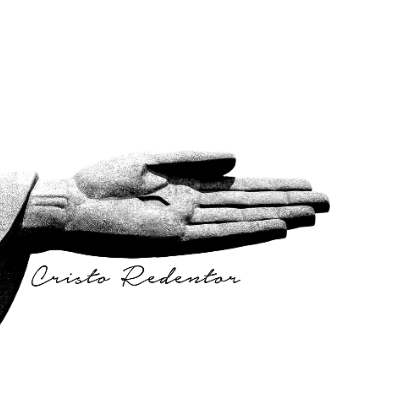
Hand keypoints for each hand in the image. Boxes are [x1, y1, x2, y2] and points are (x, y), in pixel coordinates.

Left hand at [20, 151, 328, 256]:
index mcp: (186, 187)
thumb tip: (238, 158)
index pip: (239, 188)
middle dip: (286, 202)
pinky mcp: (171, 239)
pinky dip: (246, 231)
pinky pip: (216, 234)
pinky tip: (273, 227)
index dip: (273, 186)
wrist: (71, 204)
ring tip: (310, 214)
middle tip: (325, 202)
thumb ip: (195, 158)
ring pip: (239, 219)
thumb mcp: (152, 160)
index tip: (304, 184)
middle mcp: (192, 208)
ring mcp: (185, 224)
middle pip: (248, 205)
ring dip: (276, 217)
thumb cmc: (103, 181)